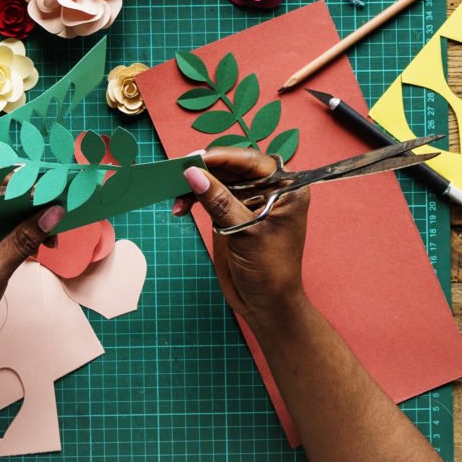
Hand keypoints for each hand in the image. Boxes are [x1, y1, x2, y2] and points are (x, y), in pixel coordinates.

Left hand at [0, 186, 58, 340]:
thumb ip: (25, 238)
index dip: (28, 189)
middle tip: (60, 217)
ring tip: (51, 237)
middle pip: (2, 192)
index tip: (57, 196)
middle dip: (32, 206)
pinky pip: (2, 216)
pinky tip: (39, 242)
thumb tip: (54, 213)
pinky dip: (21, 227)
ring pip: (5, 204)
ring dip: (30, 218)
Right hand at [173, 147, 306, 329]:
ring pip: (217, 179)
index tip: (195, 159)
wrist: (266, 304)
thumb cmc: (271, 270)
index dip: (223, 157)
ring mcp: (248, 200)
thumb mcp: (247, 233)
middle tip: (178, 172)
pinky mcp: (231, 213)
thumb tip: (194, 175)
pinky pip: (209, 196)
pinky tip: (180, 207)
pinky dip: (193, 198)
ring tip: (176, 196)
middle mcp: (268, 188)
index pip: (252, 161)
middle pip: (232, 166)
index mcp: (286, 187)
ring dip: (195, 184)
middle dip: (204, 169)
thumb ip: (220, 202)